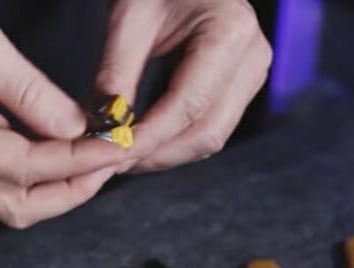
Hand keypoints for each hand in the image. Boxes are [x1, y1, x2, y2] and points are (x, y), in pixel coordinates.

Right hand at [0, 0, 127, 227]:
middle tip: (112, 160)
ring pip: (13, 203)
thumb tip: (79, 129)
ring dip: (59, 189)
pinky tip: (70, 152)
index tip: (116, 147)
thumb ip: (31, 92)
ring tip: (98, 159)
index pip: (23, 167)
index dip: (76, 162)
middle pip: (17, 206)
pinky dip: (42, 176)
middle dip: (72, 191)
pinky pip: (5, 183)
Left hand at [96, 0, 271, 172]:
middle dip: (155, 155)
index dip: (148, 139)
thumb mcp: (130, 16)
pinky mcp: (241, 86)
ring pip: (208, 138)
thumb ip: (116, 73)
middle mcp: (252, 58)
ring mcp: (252, 75)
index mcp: (230, 32)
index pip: (188, 106)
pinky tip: (139, 144)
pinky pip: (208, 127)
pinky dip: (173, 142)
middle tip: (108, 165)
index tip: (110, 155)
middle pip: (205, 132)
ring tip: (119, 158)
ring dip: (162, 155)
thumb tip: (101, 129)